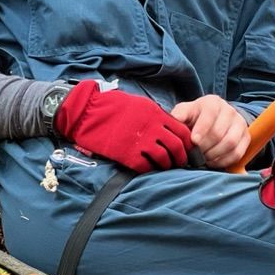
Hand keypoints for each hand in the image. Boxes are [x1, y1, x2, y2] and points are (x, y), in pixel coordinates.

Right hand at [54, 82, 191, 172]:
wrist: (88, 112)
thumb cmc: (113, 106)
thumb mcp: (140, 105)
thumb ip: (156, 116)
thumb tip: (168, 127)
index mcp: (156, 114)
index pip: (181, 130)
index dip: (186, 141)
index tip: (186, 147)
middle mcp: (152, 128)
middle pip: (176, 146)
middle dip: (181, 156)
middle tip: (180, 162)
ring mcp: (141, 142)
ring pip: (164, 158)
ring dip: (167, 165)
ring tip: (167, 168)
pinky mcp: (128, 154)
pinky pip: (146, 166)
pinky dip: (150, 169)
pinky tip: (149, 169)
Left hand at [171, 95, 250, 169]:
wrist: (212, 120)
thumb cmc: (194, 117)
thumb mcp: (184, 112)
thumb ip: (178, 116)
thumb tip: (171, 122)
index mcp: (213, 102)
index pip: (210, 115)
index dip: (201, 129)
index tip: (194, 141)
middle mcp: (229, 111)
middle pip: (219, 133)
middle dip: (205, 147)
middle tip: (195, 154)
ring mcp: (240, 124)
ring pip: (230, 143)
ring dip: (214, 155)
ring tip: (203, 158)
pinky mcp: (245, 137)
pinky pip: (237, 153)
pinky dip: (223, 161)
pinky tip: (212, 162)